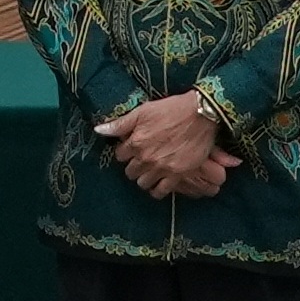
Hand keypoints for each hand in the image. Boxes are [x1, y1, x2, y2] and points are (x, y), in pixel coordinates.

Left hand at [99, 91, 232, 196]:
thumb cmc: (171, 109)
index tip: (131, 149)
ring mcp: (162, 168)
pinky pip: (161, 191)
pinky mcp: (178, 174)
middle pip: (130, 171)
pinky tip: (158, 184)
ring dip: (143, 178)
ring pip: (143, 183)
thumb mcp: (142, 112)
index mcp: (136, 142)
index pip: (120, 155)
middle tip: (140, 161)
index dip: (125, 152)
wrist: (201, 114)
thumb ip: (120, 124)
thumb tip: (98, 130)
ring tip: (149, 172)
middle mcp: (146, 158)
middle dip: (133, 166)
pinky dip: (157, 190)